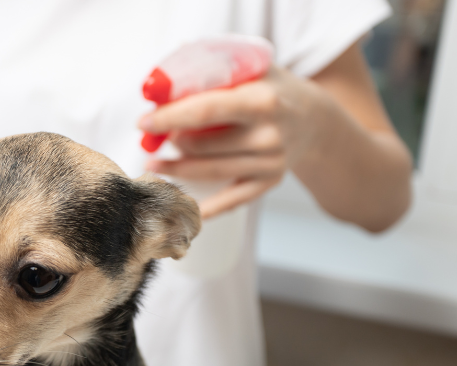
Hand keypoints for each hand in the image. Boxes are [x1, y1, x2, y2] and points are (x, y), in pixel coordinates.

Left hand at [138, 66, 321, 218]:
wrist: (313, 119)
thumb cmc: (271, 89)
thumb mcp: (249, 67)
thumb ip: (209, 69)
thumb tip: (162, 80)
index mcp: (261, 101)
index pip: (204, 111)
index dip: (169, 118)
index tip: (143, 123)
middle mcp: (268, 135)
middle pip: (201, 146)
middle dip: (171, 142)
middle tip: (153, 138)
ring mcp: (270, 163)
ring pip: (208, 172)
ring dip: (175, 169)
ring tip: (154, 163)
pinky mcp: (268, 183)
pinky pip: (230, 200)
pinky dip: (205, 207)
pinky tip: (179, 205)